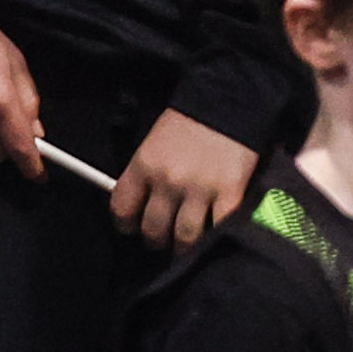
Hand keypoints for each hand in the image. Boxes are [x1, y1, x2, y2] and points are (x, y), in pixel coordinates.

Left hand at [116, 110, 256, 249]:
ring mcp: (199, 190)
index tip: (130, 228)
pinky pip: (218, 229)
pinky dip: (213, 240)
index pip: (122, 207)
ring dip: (182, 248)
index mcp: (143, 165)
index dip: (124, 224)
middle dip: (154, 240)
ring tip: (183, 248)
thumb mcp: (152, 142)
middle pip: (153, 227)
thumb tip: (139, 200)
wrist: (227, 102)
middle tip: (159, 242)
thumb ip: (144, 172)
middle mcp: (168, 181)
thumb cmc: (187, 122)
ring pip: (184, 236)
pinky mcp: (230, 194)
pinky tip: (210, 241)